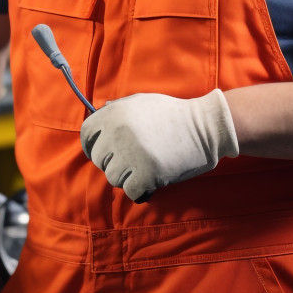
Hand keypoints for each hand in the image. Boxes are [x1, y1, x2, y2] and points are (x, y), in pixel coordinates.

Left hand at [79, 89, 238, 201]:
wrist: (205, 127)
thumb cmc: (172, 114)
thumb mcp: (140, 102)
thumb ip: (117, 109)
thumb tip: (98, 111)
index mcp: (114, 114)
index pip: (86, 135)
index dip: (90, 145)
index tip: (99, 152)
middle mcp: (118, 133)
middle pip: (98, 158)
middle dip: (112, 162)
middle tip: (131, 160)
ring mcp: (131, 154)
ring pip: (113, 177)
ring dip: (126, 176)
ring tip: (144, 167)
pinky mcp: (146, 174)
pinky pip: (130, 190)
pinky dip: (139, 188)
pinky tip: (151, 179)